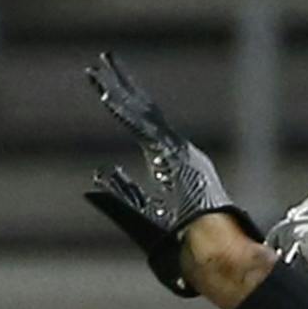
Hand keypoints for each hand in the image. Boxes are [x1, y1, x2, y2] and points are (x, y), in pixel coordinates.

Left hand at [84, 50, 256, 295]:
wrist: (208, 247)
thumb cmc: (181, 238)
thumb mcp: (141, 210)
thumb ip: (123, 190)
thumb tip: (98, 174)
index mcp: (168, 159)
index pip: (142, 124)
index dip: (124, 105)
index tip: (106, 88)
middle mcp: (173, 147)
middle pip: (141, 109)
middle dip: (121, 85)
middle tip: (102, 61)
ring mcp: (175, 148)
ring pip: (141, 111)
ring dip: (118, 89)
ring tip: (98, 67)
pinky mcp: (173, 153)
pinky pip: (143, 127)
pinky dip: (124, 112)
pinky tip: (105, 95)